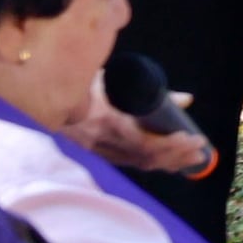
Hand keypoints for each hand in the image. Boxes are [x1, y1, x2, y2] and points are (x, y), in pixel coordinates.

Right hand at [76, 84, 214, 179]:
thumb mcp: (114, 79)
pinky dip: (150, 161)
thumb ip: (152, 90)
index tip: (193, 138)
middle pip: (144, 158)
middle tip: (200, 150)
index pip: (144, 143)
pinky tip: (168, 160)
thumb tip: (186, 100)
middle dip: (176, 156)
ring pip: (137, 164)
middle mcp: (99, 141)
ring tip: (192, 158)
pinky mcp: (91, 153)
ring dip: (168, 162)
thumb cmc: (81, 81)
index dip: (171, 145)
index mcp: (106, 120)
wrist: (42, 94)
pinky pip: (126, 162)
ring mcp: (94, 150)